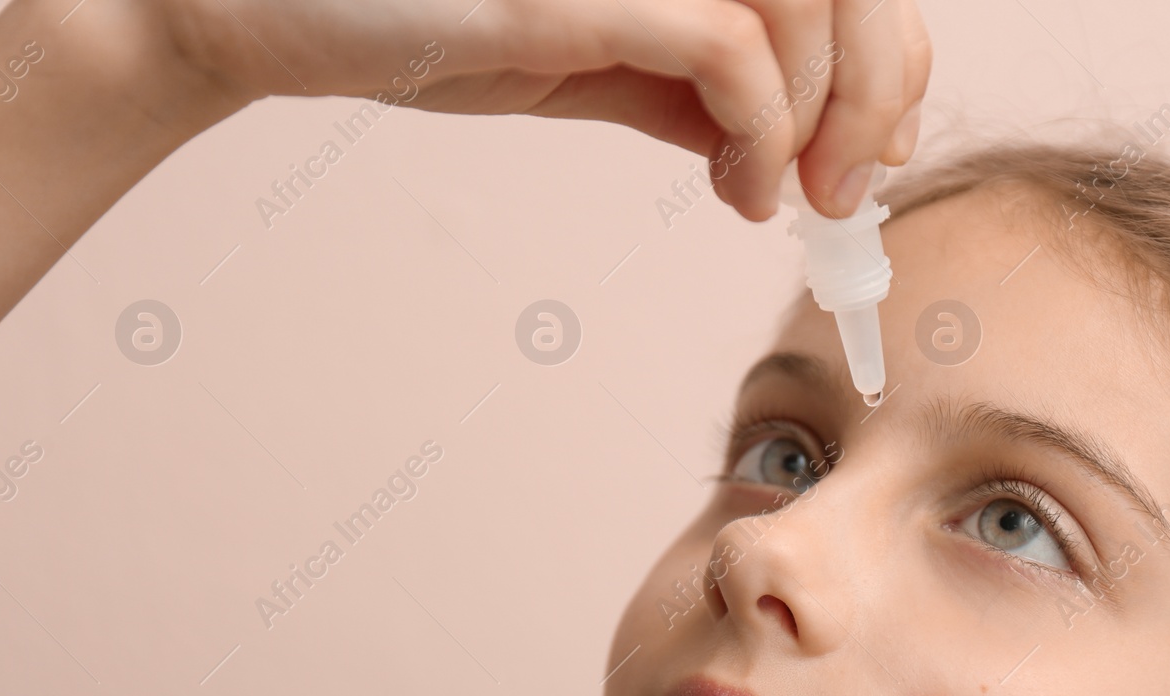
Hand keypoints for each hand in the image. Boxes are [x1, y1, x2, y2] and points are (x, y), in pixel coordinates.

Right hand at [159, 0, 931, 219]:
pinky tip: (741, 192)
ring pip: (807, 3)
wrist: (284, 14)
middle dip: (877, 88)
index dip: (885, 54)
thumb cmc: (437, 28)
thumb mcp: (597, 60)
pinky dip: (766, 132)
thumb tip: (796, 142)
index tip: (869, 150)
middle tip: (843, 193)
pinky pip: (731, 47)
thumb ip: (691, 86)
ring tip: (786, 201)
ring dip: (824, 120)